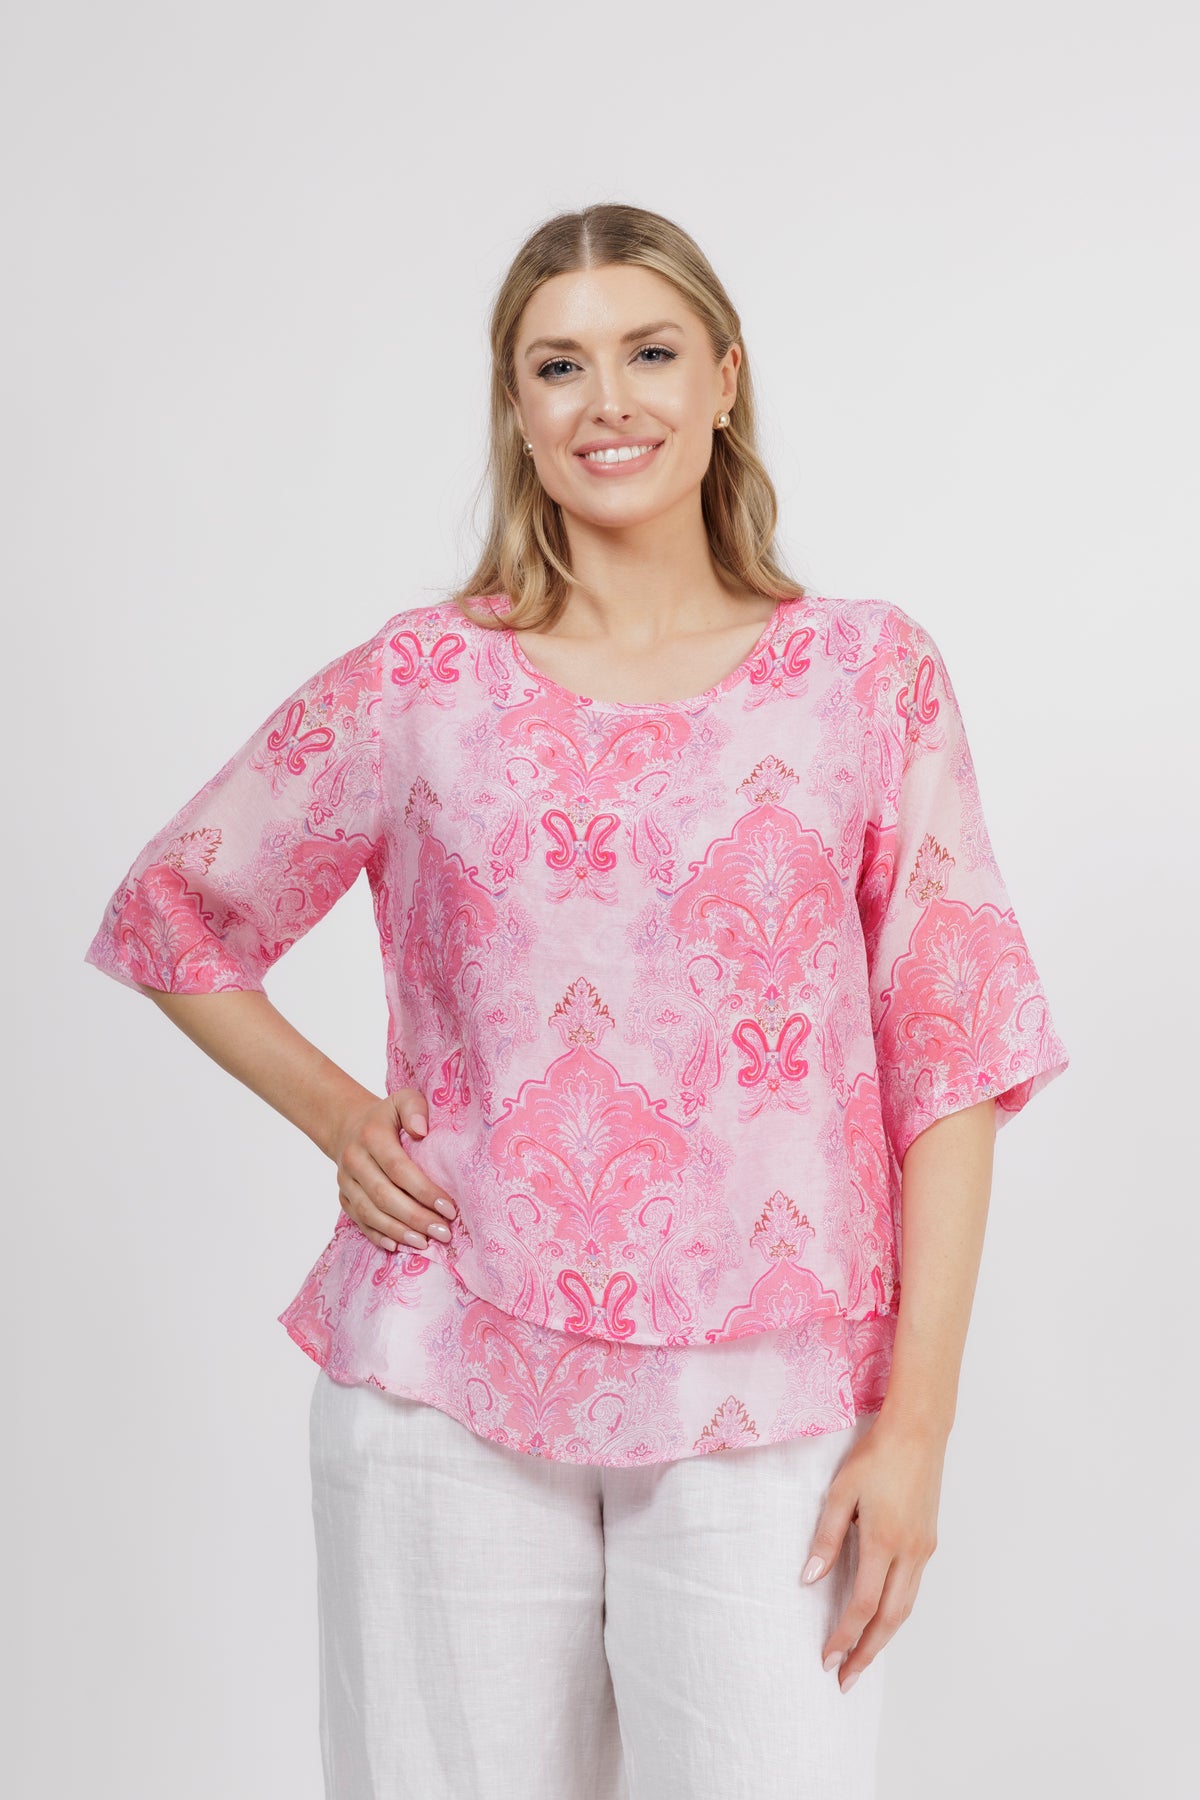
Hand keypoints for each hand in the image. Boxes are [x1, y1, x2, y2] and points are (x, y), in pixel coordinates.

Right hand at [330, 1087, 457, 1253]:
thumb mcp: (402, 1099)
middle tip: (443, 1232)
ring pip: (370, 1213)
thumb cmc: (386, 1116)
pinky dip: (377, 1236)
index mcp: (371, 1135)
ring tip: (425, 1243)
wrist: (348, 1125)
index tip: (449, 1208)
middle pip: (384, 1196)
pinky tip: (398, 1246)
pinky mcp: (343, 1197)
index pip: (399, 1168)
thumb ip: (415, 1108)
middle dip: (416, 1218)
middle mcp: (354, 1160)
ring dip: (399, 1231)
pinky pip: (359, 1221)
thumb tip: (422, 1130)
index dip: (424, 1190)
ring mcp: (345, 1181)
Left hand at [801, 1412, 944, 1690]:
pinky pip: (912, 1590)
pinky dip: (896, 1613)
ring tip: (861, 1659)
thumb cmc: (875, 1456)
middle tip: (845, 1680)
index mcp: (883, 1541)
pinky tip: (882, 1619)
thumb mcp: (840, 1492)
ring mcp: (923, 1550)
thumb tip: (809, 1579)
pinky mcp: (929, 1542)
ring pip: (905, 1609)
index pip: (862, 1605)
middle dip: (866, 1653)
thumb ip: (825, 1538)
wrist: (919, 1432)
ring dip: (883, 1638)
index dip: (844, 1636)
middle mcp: (908, 1553)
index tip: (827, 1658)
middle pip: (889, 1620)